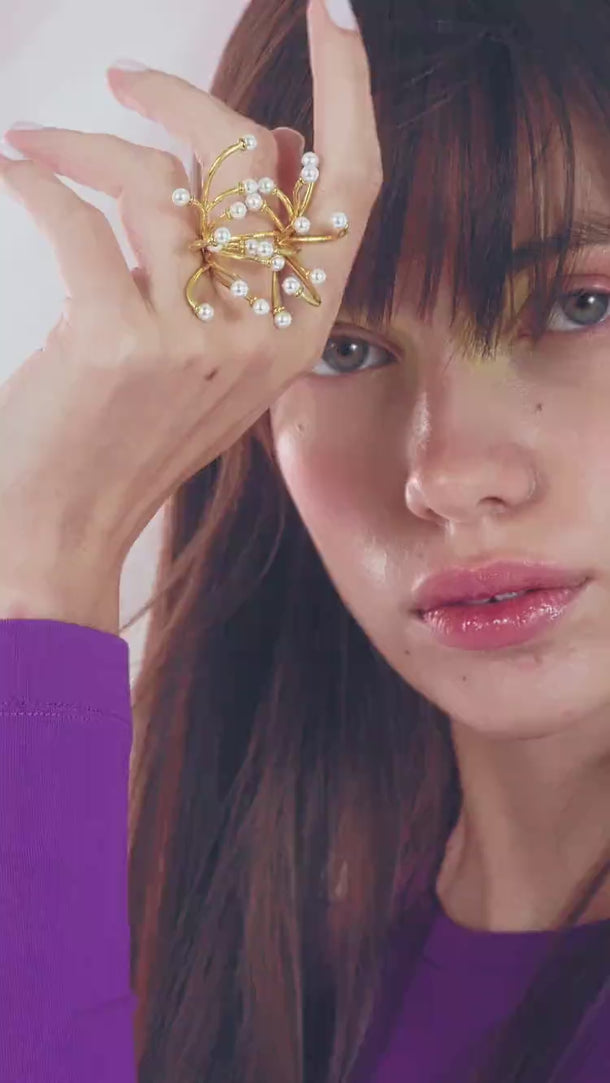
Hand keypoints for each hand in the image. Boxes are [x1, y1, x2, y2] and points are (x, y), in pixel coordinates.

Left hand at [0, 0, 382, 631]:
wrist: (63, 525)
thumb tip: (282, 142)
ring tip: (36, 146)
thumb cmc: (127, 433)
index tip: (331, 14)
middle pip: (253, 160)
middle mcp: (263, 335)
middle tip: (123, 83)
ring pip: (160, 177)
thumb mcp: (216, 352)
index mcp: (298, 333)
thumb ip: (256, 260)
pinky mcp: (120, 343)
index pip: (352, 192)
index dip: (349, 91)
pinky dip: (34, 180)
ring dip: (83, 142)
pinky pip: (80, 214)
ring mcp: (197, 341)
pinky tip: (14, 178)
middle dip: (182, 98)